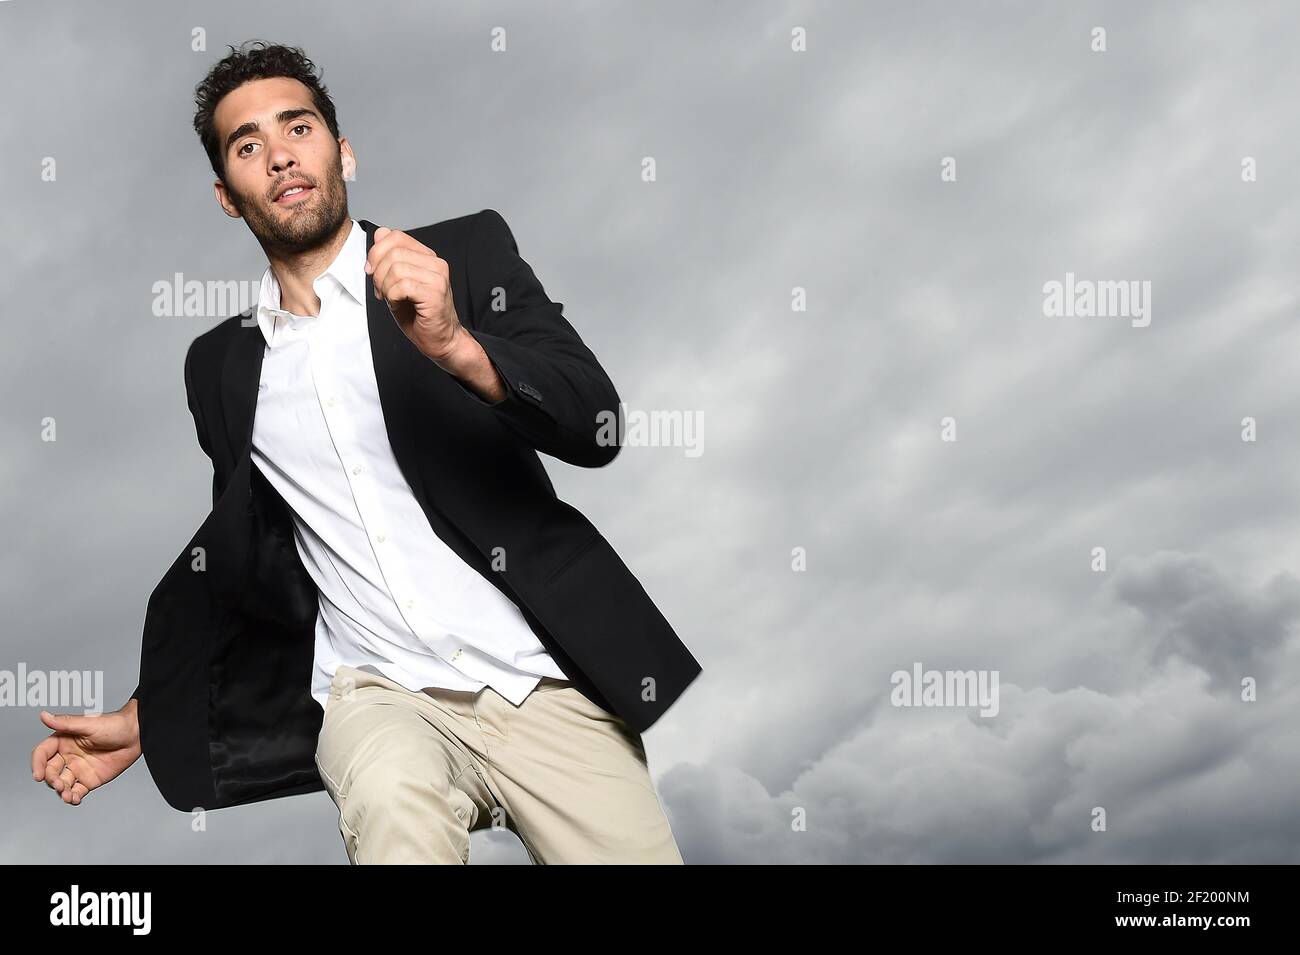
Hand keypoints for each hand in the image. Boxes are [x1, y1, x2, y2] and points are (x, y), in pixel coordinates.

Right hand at [31, 699, 140, 804]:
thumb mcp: (88, 724)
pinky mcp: (89, 780)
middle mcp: (67, 756)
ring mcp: (78, 769)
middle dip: (52, 780)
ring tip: (68, 795)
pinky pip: (77, 791)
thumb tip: (43, 715)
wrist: (137, 735)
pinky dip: (73, 798)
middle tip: (60, 785)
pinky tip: (74, 799)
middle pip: (51, 772)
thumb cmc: (114, 724)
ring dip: (61, 791)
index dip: (37, 764)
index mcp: (63, 741)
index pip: (42, 754)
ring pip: (62, 784)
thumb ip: (65, 723)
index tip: (38, 776)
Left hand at [366, 226, 462, 360]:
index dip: (376, 252)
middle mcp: (436, 264)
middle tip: (380, 291)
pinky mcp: (435, 294)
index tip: (371, 271)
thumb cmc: (419, 314)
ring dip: (385, 287)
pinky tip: (398, 305)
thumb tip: (380, 234)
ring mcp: (438, 278)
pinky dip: (393, 297)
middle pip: (393, 251)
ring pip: (396, 269)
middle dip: (378, 273)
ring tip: (390, 299)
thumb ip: (390, 257)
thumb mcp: (398, 281)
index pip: (395, 236)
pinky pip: (402, 286)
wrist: (440, 339)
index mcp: (428, 257)